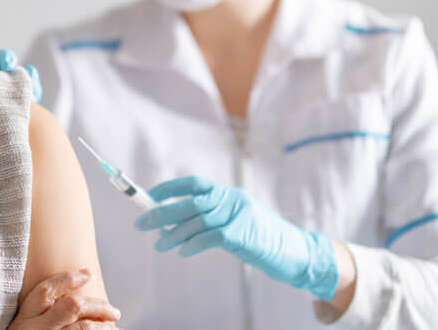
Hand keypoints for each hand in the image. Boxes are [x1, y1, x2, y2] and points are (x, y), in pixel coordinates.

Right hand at [9, 268, 121, 329]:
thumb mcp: (27, 322)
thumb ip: (44, 308)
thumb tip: (78, 289)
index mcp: (26, 316)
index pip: (46, 290)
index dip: (68, 279)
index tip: (88, 273)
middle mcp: (36, 329)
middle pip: (73, 306)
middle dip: (99, 305)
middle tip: (114, 311)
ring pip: (83, 328)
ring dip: (103, 325)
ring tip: (112, 326)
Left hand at [134, 176, 339, 300]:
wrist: (297, 254)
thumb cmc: (263, 241)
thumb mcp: (237, 223)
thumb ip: (211, 220)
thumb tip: (173, 222)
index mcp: (229, 194)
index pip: (194, 184)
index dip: (170, 189)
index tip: (149, 196)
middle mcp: (233, 200)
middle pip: (189, 203)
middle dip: (161, 211)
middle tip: (140, 222)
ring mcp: (239, 216)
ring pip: (196, 221)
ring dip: (172, 233)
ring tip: (158, 244)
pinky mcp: (243, 235)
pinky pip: (210, 237)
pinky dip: (192, 243)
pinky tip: (182, 251)